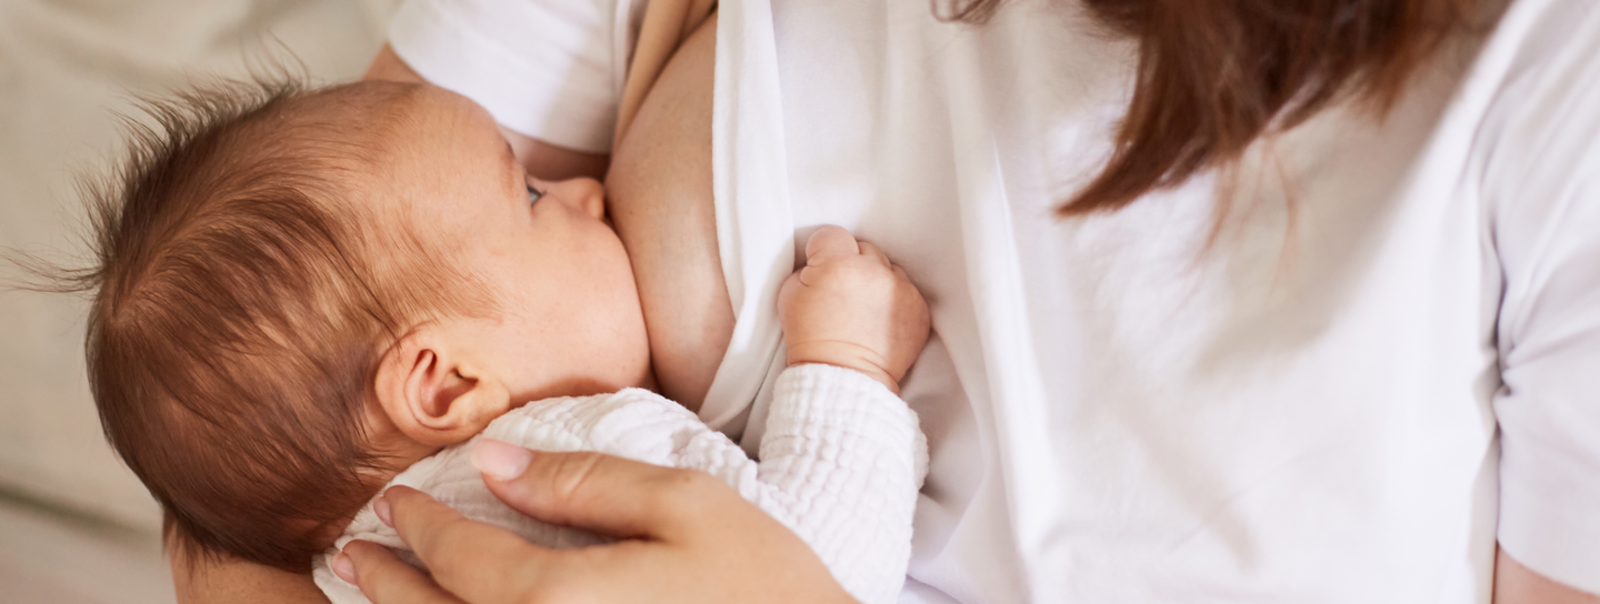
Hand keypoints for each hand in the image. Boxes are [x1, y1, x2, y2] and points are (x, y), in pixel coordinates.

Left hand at [334, 440, 855, 603]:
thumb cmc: (766, 592)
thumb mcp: (692, 509)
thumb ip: (588, 483)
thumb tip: (497, 462)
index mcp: (554, 601)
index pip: (458, 557)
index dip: (415, 525)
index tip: (389, 501)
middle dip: (381, 585)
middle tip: (351, 554)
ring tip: (368, 600)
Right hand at [778, 226, 930, 392]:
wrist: (843, 377)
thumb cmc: (811, 340)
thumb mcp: (789, 296)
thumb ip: (806, 269)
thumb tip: (820, 262)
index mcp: (838, 264)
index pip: (832, 235)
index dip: (823, 251)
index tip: (821, 268)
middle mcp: (873, 271)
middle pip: (864, 248)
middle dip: (853, 264)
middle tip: (842, 291)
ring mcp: (901, 289)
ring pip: (888, 268)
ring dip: (877, 281)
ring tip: (863, 309)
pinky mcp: (919, 308)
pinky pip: (907, 291)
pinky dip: (894, 301)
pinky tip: (879, 320)